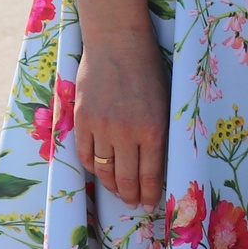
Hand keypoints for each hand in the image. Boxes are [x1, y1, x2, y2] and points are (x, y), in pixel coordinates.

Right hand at [73, 33, 169, 207]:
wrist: (118, 43)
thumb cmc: (148, 70)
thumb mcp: (165, 102)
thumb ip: (159, 133)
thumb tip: (157, 166)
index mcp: (153, 128)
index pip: (150, 175)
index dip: (148, 194)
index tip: (148, 204)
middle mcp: (127, 133)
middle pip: (126, 179)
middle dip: (130, 196)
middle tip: (132, 203)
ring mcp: (102, 128)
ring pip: (104, 171)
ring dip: (111, 185)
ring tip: (117, 190)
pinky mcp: (82, 121)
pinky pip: (85, 155)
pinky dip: (92, 167)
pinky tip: (100, 170)